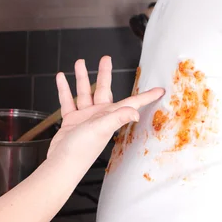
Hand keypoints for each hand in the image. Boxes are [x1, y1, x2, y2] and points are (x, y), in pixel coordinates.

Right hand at [47, 56, 164, 166]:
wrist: (62, 163)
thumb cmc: (81, 151)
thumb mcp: (101, 129)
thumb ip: (117, 118)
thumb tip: (135, 113)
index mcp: (110, 116)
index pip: (132, 102)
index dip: (146, 96)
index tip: (159, 90)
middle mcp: (99, 115)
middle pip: (104, 89)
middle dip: (105, 73)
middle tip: (106, 59)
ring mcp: (85, 117)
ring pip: (85, 92)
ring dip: (82, 78)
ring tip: (79, 63)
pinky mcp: (71, 121)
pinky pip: (68, 101)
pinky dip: (64, 90)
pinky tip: (62, 79)